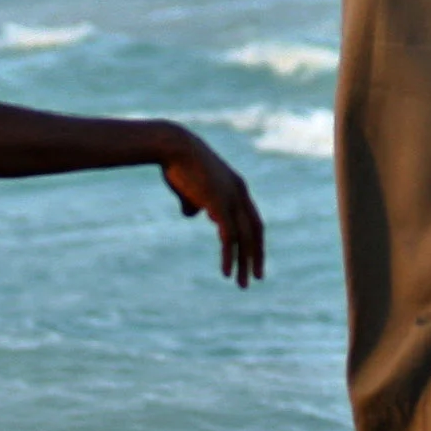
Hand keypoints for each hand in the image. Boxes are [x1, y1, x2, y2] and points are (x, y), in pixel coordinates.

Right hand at [160, 130, 266, 285]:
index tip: (253, 258)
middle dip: (256, 255)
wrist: (173, 146)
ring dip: (244, 263)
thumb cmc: (177, 163)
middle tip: (257, 277)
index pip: (253, 219)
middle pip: (255, 231)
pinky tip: (226, 272)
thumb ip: (194, 201)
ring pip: (244, 238)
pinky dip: (229, 256)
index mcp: (237, 187)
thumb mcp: (188, 186)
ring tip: (243, 283)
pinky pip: (229, 237)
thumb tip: (192, 214)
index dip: (254, 239)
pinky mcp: (220, 204)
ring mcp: (232, 198)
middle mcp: (240, 193)